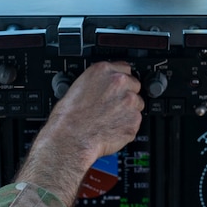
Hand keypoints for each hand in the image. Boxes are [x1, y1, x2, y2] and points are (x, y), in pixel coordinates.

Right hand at [17, 62, 143, 198]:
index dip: (122, 81)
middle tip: (113, 106)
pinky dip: (127, 126)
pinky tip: (112, 128)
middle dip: (126, 95)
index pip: (125, 68)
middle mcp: (120, 82)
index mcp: (104, 71)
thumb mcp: (79, 86)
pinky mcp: (134, 120)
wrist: (71, 138)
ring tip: (110, 119)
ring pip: (137, 104)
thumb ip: (99, 82)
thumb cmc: (69, 117)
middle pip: (134, 85)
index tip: (119, 88)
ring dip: (128, 111)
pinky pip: (136, 122)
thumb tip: (106, 85)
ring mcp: (130, 101)